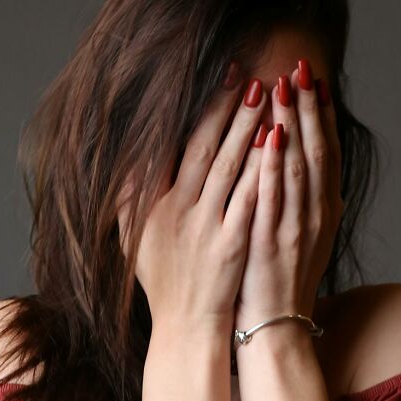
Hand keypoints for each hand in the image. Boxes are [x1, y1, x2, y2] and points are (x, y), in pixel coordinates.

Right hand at [117, 67, 269, 335]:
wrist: (186, 326)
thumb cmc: (163, 279)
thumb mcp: (132, 237)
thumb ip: (127, 196)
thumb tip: (125, 155)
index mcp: (155, 204)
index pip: (177, 146)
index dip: (200, 110)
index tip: (219, 80)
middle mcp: (178, 210)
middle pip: (203, 148)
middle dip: (226, 108)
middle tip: (248, 74)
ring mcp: (205, 227)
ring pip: (227, 167)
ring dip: (246, 129)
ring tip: (265, 95)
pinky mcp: (231, 245)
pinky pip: (247, 199)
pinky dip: (259, 170)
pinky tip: (275, 144)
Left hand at [234, 57, 343, 333]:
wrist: (275, 326)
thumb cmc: (281, 279)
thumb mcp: (303, 237)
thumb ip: (306, 203)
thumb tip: (311, 172)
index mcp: (323, 210)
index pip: (326, 152)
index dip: (322, 115)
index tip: (315, 81)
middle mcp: (316, 214)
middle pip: (316, 150)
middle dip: (309, 106)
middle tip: (301, 66)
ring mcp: (296, 226)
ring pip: (299, 165)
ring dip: (294, 123)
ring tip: (286, 86)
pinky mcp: (271, 240)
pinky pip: (274, 195)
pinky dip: (274, 163)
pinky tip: (270, 134)